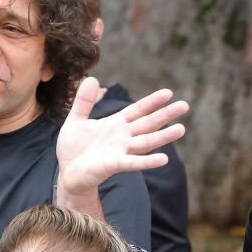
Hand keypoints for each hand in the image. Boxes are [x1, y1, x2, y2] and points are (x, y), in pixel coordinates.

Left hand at [55, 77, 189, 196]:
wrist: (67, 173)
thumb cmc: (73, 149)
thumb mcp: (76, 120)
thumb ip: (84, 101)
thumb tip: (91, 78)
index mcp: (115, 124)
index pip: (138, 110)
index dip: (152, 102)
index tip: (168, 93)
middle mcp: (123, 137)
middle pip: (148, 124)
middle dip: (166, 115)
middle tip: (185, 105)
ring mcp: (120, 151)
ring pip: (146, 142)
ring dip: (163, 136)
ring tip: (181, 129)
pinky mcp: (114, 165)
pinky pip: (133, 163)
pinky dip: (148, 161)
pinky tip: (164, 159)